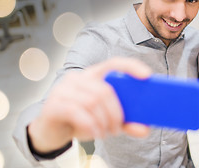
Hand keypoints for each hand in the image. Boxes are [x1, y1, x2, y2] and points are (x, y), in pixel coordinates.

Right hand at [28, 57, 151, 153]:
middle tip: (118, 128)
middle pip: (105, 89)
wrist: (51, 131)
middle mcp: (77, 78)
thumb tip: (144, 129)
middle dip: (116, 113)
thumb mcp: (106, 120)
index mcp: (93, 75)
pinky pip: (77, 112)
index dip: (131, 67)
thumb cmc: (81, 120)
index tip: (147, 76)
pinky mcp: (53, 105)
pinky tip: (95, 134)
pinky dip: (90, 126)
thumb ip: (124, 122)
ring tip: (106, 132)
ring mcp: (63, 89)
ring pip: (93, 101)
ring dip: (104, 121)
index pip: (114, 63)